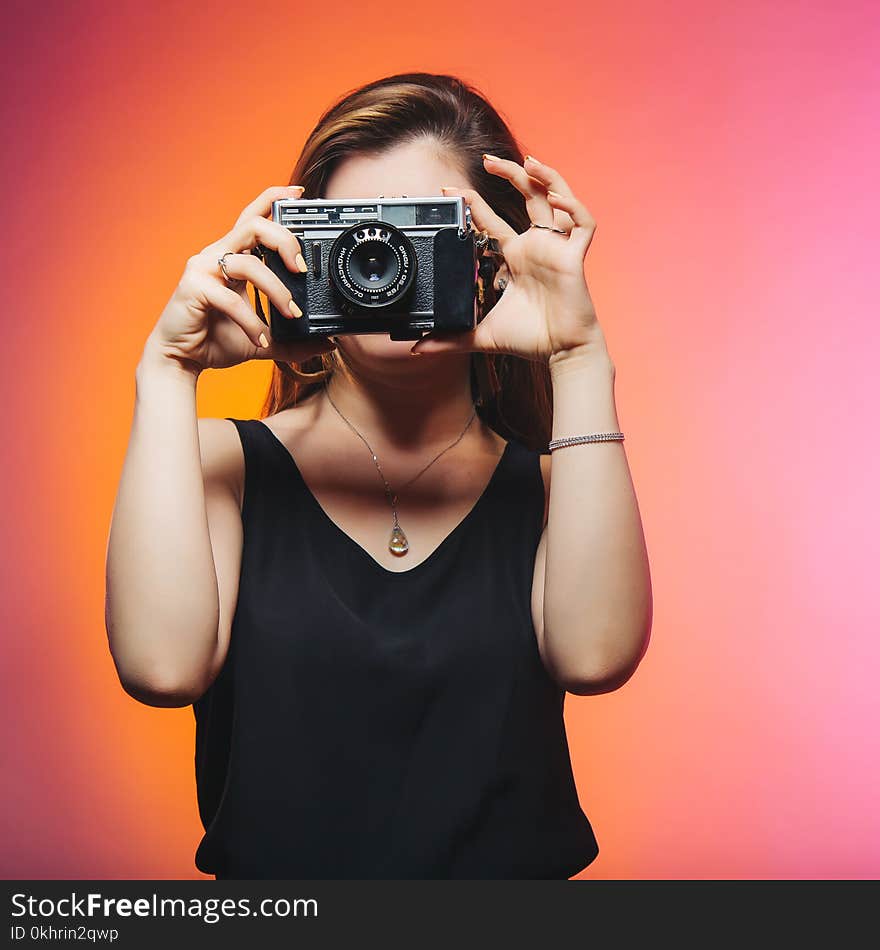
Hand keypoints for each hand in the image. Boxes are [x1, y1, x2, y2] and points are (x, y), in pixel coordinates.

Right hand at [145, 184, 337, 374]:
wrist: (182, 359)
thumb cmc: (217, 339)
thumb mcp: (265, 339)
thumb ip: (293, 340)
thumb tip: (325, 345)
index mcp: (234, 255)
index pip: (254, 216)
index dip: (274, 198)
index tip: (300, 194)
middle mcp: (218, 255)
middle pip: (254, 226)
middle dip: (285, 241)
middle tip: (302, 270)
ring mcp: (203, 269)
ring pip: (248, 263)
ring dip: (276, 290)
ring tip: (291, 315)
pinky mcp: (193, 288)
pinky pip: (230, 299)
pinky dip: (251, 322)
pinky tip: (261, 339)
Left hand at [411, 155, 604, 364]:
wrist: (561, 353)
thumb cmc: (529, 339)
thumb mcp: (480, 335)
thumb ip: (449, 340)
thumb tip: (417, 349)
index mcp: (515, 257)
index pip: (493, 220)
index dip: (475, 203)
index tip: (453, 190)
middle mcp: (535, 246)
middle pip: (527, 197)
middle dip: (509, 174)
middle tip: (487, 159)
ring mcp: (556, 248)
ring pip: (556, 199)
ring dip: (545, 177)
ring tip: (527, 161)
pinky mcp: (575, 256)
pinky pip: (583, 223)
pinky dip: (572, 208)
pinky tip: (556, 199)